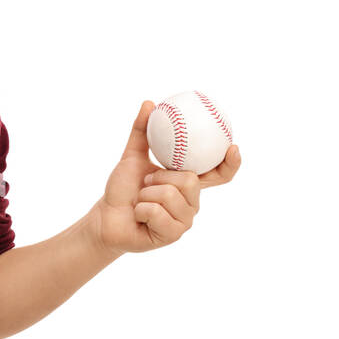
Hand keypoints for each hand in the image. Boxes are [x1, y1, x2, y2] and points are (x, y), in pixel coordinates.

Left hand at [91, 100, 240, 253]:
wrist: (106, 217)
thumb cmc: (122, 189)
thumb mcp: (131, 157)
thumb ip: (141, 131)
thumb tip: (150, 103)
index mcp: (188, 183)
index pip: (219, 175)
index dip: (230, 163)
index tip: (232, 147)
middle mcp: (192, 202)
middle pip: (190, 180)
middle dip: (161, 177)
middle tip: (147, 182)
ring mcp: (184, 221)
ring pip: (171, 195)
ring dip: (146, 194)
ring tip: (141, 200)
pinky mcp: (172, 235)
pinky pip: (157, 212)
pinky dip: (140, 210)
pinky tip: (139, 216)